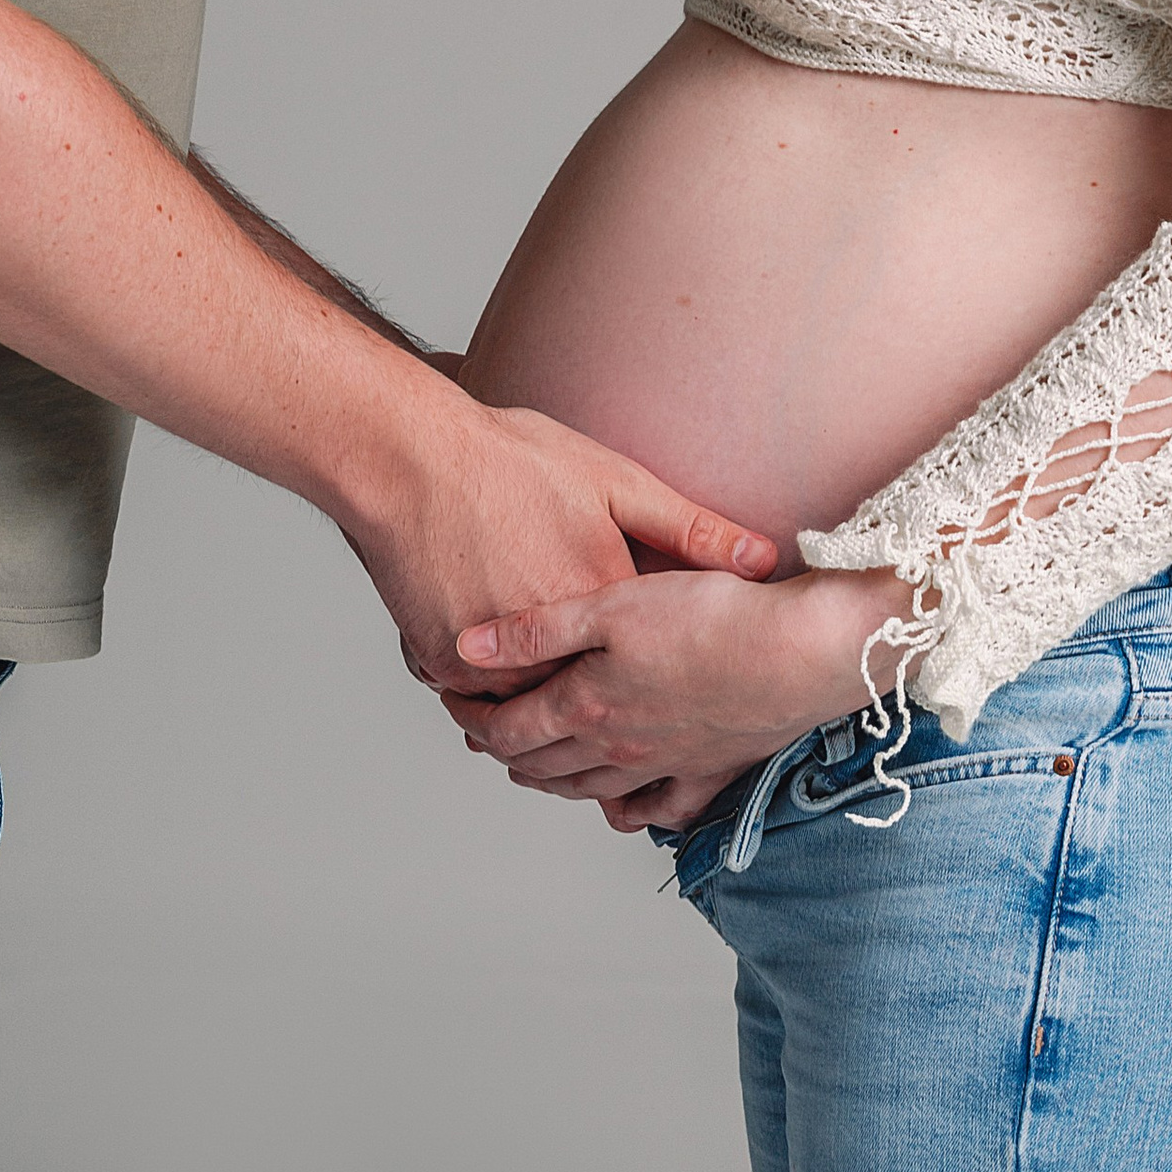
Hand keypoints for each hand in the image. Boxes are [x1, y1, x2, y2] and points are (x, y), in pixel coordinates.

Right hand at [351, 398, 776, 694]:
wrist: (408, 456)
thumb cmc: (510, 459)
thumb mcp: (613, 481)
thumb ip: (690, 527)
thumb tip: (763, 558)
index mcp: (601, 612)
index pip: (652, 667)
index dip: (667, 665)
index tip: (678, 665)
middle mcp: (549, 656)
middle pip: (589, 705)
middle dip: (607, 704)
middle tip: (626, 702)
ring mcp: (491, 669)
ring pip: (530, 714)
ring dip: (543, 708)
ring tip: (564, 702)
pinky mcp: (443, 666)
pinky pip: (476, 697)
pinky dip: (488, 690)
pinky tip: (501, 672)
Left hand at [443, 564, 906, 832]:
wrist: (799, 653)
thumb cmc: (710, 618)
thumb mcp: (612, 605)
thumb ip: (537, 630)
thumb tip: (468, 649)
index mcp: (588, 706)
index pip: (509, 728)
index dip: (471, 717)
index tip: (451, 698)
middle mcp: (619, 749)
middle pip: (542, 765)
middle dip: (502, 748)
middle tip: (480, 728)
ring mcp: (665, 767)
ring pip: (590, 790)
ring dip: (552, 779)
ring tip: (530, 762)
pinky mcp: (710, 770)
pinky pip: (658, 810)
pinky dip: (627, 813)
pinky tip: (617, 809)